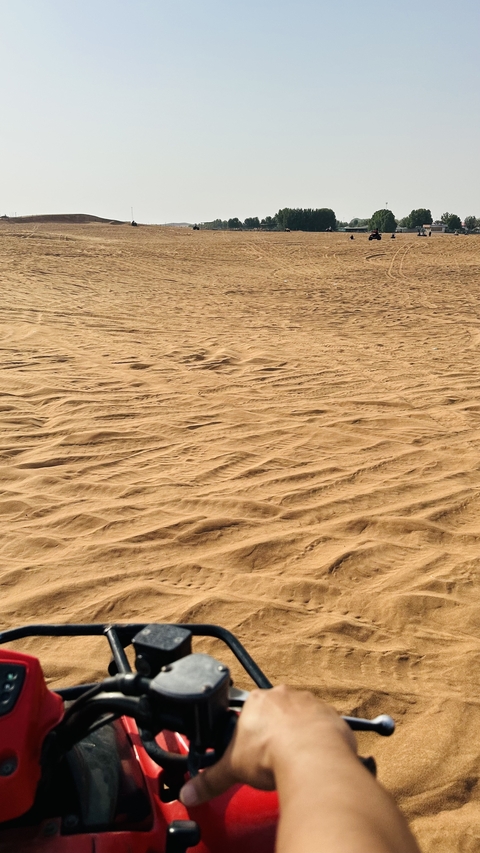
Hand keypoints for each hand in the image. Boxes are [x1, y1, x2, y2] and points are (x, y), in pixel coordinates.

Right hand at [179, 684, 355, 806]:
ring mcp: (308, 702)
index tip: (251, 746)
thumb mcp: (232, 768)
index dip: (249, 730)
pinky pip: (322, 725)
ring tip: (293, 759)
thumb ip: (210, 779)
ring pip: (300, 716)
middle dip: (274, 731)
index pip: (248, 711)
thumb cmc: (272, 754)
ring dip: (297, 733)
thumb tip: (189, 792)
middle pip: (275, 711)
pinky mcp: (329, 714)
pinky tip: (313, 757)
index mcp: (256, 701)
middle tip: (270, 755)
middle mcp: (282, 695)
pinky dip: (318, 739)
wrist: (311, 757)